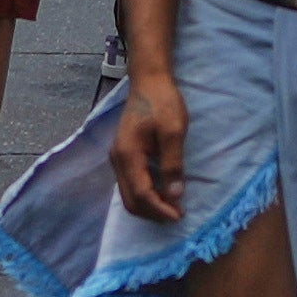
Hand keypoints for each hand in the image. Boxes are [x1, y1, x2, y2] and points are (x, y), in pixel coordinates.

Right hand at [110, 63, 193, 227]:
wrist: (149, 80)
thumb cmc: (163, 102)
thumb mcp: (173, 131)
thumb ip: (172, 164)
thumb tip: (174, 195)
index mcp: (128, 155)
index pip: (141, 194)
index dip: (160, 209)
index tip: (179, 216)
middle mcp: (117, 160)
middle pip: (130, 200)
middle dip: (153, 213)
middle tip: (177, 215)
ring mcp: (118, 158)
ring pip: (128, 195)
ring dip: (149, 205)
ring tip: (172, 207)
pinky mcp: (123, 155)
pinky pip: (131, 184)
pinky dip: (145, 194)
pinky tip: (162, 192)